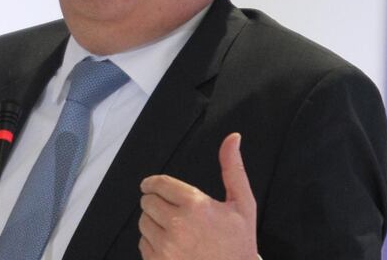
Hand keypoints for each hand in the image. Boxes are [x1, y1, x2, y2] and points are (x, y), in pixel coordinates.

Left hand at [138, 133, 257, 259]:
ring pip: (143, 223)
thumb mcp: (243, 204)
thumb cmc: (239, 243)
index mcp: (196, 205)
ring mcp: (166, 248)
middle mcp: (178, 226)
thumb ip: (233, 168)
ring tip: (174, 230)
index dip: (152, 183)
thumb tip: (232, 138)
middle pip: (147, 202)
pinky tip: (172, 247)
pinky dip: (153, 244)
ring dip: (154, 224)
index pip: (159, 184)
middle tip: (170, 211)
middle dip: (155, 203)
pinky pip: (143, 245)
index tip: (149, 185)